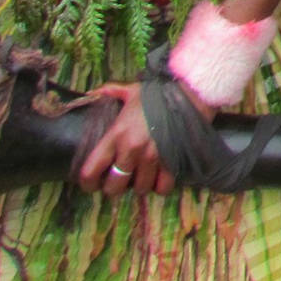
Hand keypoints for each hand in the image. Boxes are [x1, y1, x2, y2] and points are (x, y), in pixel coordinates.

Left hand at [75, 81, 212, 196]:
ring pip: (140, 189)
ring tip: (142, 176)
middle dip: (115, 186)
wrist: (192, 91)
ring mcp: (153, 157)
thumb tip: (91, 92)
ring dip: (140, 185)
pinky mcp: (173, 161)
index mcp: (116, 135)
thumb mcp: (132, 91)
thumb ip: (110, 92)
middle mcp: (131, 150)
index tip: (93, 182)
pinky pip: (163, 187)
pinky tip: (160, 177)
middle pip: (114, 187)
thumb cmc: (159, 93)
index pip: (90, 172)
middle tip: (120, 178)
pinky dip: (161, 185)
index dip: (88, 183)